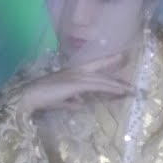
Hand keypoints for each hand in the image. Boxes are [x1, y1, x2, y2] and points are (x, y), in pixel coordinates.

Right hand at [12, 52, 132, 117]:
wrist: (30, 96)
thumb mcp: (60, 100)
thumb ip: (71, 101)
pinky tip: (120, 92)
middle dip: (117, 75)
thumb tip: (81, 103)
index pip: (94, 67)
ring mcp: (77, 76)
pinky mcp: (77, 83)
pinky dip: (110, 88)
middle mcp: (76, 71)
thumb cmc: (42, 98)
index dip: (108, 62)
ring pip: (102, 79)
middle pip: (101, 72)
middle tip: (132, 78)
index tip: (121, 59)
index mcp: (72, 73)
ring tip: (131, 91)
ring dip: (118, 85)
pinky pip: (98, 85)